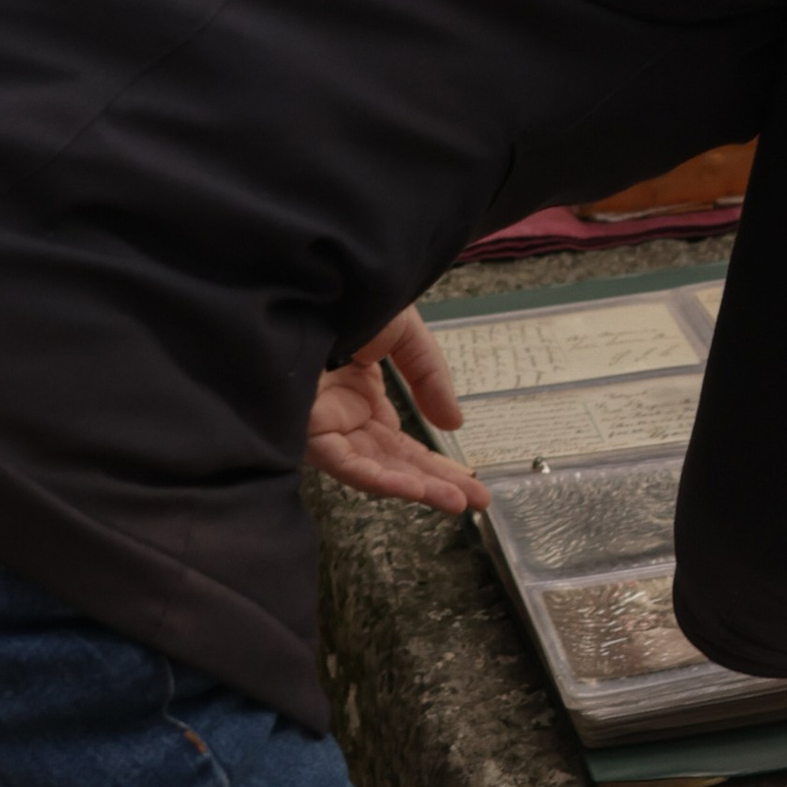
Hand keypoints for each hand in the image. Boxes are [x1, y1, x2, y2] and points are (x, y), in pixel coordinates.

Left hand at [304, 307, 489, 514]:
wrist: (314, 282)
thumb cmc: (352, 298)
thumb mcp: (405, 336)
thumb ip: (430, 379)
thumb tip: (454, 424)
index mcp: (361, 393)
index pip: (403, 443)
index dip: (439, 464)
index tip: (472, 482)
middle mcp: (344, 415)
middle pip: (394, 462)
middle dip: (438, 484)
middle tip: (478, 502)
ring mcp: (325, 424)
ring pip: (374, 469)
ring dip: (417, 489)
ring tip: (457, 504)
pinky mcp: (308, 428)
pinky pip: (348, 464)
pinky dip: (382, 479)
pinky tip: (416, 489)